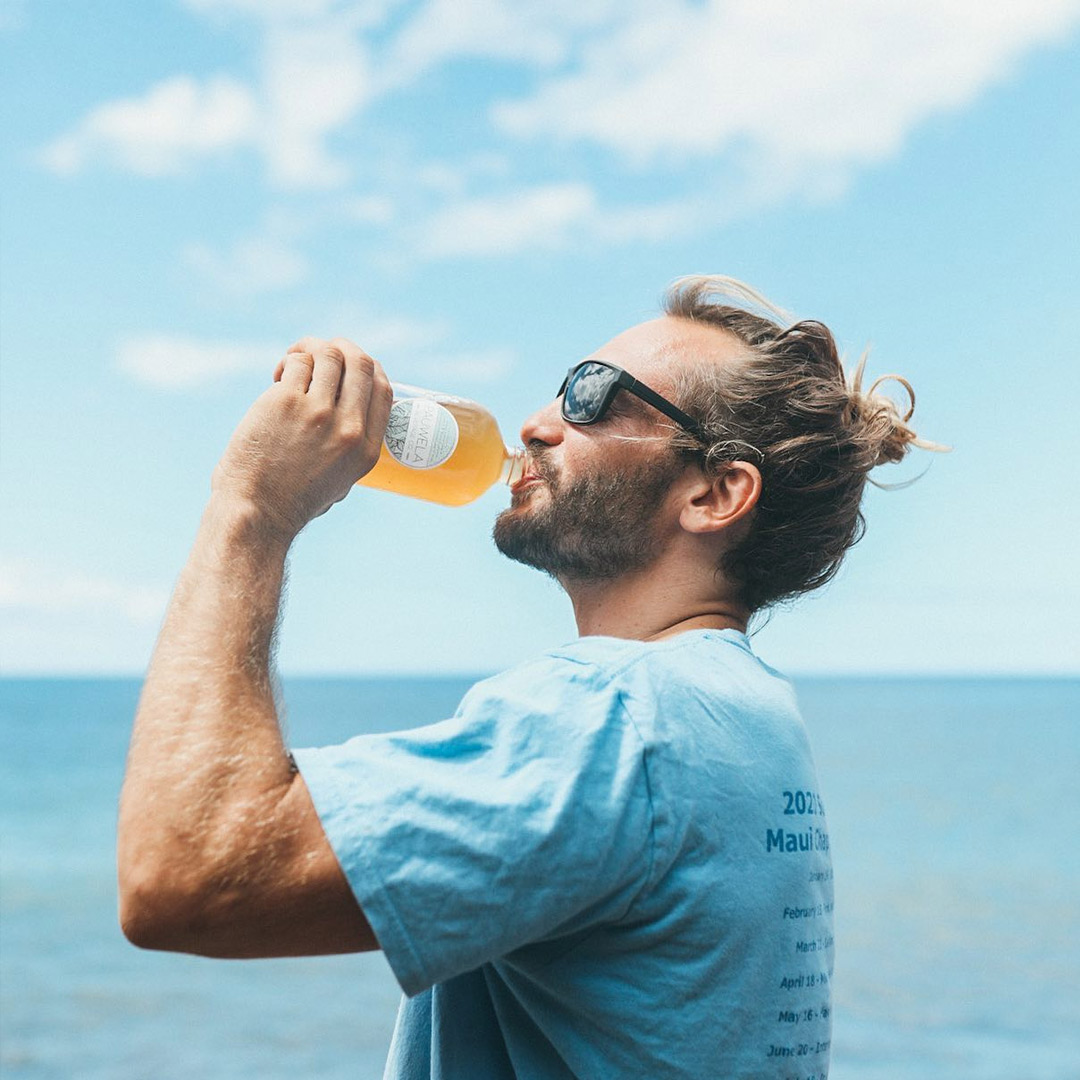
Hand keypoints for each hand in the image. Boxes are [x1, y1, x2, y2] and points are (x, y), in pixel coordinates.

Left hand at [212, 337, 392, 540]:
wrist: (257, 512)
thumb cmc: (293, 497)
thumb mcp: (341, 478)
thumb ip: (351, 444)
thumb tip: (350, 400)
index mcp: (366, 448)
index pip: (383, 389)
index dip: (369, 368)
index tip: (350, 365)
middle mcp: (349, 429)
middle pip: (360, 363)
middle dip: (342, 347)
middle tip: (322, 351)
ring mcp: (318, 413)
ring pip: (328, 355)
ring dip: (311, 349)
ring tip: (293, 363)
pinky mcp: (285, 402)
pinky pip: (297, 363)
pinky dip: (288, 361)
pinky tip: (277, 376)